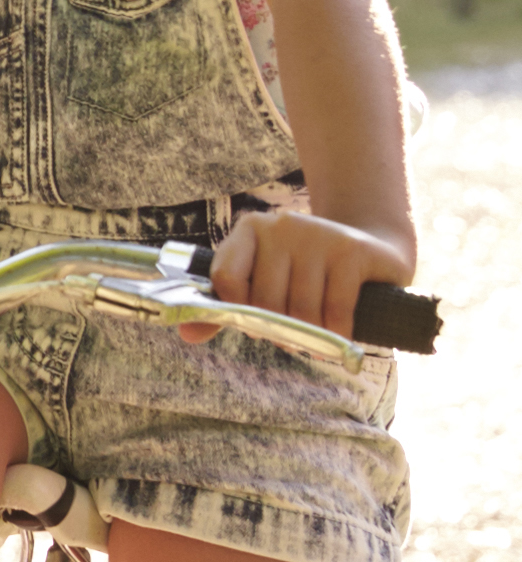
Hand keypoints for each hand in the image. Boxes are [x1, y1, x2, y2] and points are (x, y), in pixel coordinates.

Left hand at [183, 206, 415, 342]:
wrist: (373, 250)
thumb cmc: (307, 275)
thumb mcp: (264, 285)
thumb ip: (224, 310)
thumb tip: (187, 336)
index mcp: (250, 230)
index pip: (225, 278)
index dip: (237, 311)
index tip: (253, 324)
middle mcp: (281, 225)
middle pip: (264, 300)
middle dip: (278, 330)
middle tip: (292, 336)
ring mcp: (318, 234)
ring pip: (301, 310)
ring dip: (310, 336)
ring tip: (317, 335)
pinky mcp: (352, 250)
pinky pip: (335, 310)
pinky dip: (337, 332)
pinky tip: (340, 333)